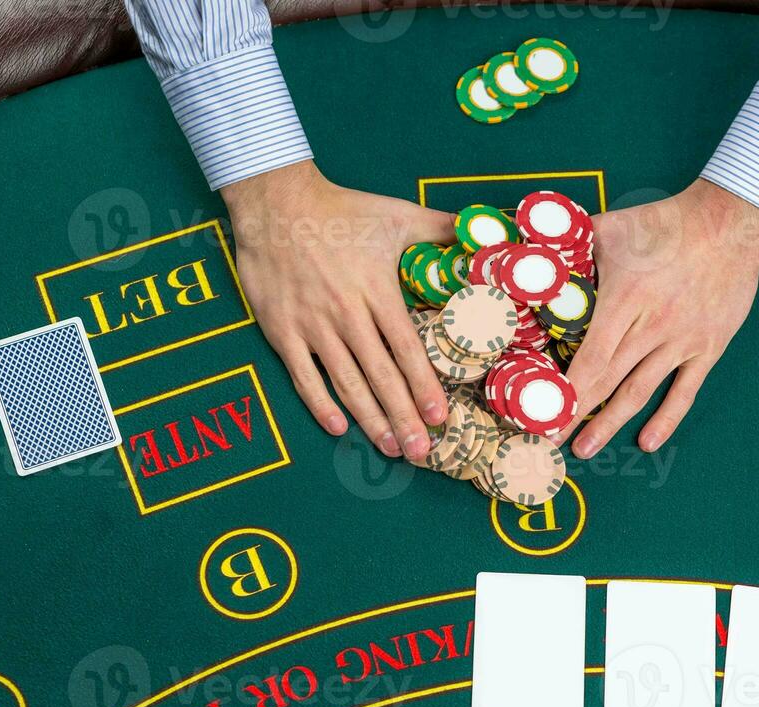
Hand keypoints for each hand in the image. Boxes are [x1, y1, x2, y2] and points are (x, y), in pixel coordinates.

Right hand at [223, 161, 450, 458]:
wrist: (275, 202)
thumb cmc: (341, 210)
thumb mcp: (396, 213)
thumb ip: (440, 228)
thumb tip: (482, 232)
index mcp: (376, 291)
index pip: (407, 349)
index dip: (424, 386)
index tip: (440, 416)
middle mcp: (345, 314)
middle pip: (380, 376)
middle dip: (404, 416)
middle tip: (421, 452)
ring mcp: (311, 325)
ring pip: (346, 382)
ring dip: (370, 419)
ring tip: (391, 447)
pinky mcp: (281, 330)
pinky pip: (302, 376)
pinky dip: (319, 405)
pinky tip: (339, 428)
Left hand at [563, 179, 758, 457]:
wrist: (730, 226)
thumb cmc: (667, 225)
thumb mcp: (612, 228)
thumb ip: (571, 247)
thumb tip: (528, 252)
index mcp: (624, 300)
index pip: (588, 357)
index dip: (564, 390)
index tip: (541, 411)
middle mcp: (651, 328)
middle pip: (605, 381)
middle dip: (574, 414)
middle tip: (548, 441)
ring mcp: (681, 342)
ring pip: (639, 392)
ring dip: (609, 423)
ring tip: (584, 448)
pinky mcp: (707, 348)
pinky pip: (685, 390)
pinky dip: (667, 419)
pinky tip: (648, 442)